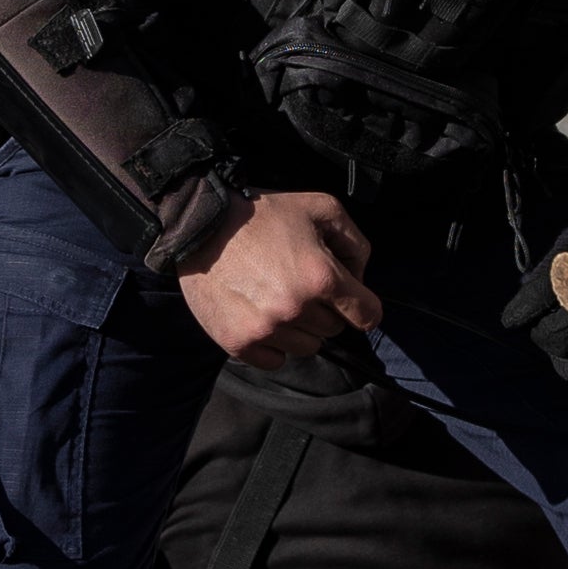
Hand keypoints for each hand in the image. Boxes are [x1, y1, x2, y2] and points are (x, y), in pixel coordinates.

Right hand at [177, 189, 380, 365]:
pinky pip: (275, 361)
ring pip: (307, 347)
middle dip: (324, 309)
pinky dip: (273, 345)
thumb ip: (355, 242)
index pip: (367, 315)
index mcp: (320, 276)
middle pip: (334, 329)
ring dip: (299, 328)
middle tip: (299, 285)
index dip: (363, 306)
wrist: (199, 225)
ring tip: (278, 299)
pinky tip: (261, 316)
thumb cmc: (262, 214)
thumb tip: (360, 278)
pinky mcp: (239, 342)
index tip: (350, 300)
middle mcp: (295, 308)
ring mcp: (266, 329)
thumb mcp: (320, 207)